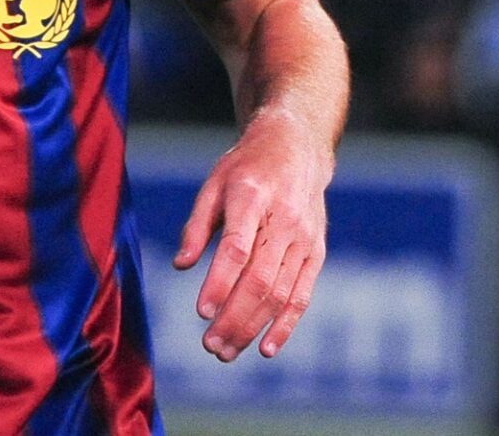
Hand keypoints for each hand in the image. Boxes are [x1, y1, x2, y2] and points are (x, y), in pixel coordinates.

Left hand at [173, 109, 331, 361]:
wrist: (297, 148)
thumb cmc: (246, 168)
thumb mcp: (213, 184)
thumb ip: (196, 225)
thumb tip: (181, 266)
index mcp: (252, 198)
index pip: (237, 248)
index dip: (220, 283)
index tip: (202, 312)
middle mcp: (283, 220)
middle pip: (260, 279)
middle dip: (234, 318)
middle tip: (209, 345)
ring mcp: (304, 238)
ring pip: (280, 293)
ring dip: (253, 327)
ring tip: (226, 351)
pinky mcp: (316, 253)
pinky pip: (302, 295)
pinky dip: (286, 325)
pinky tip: (266, 347)